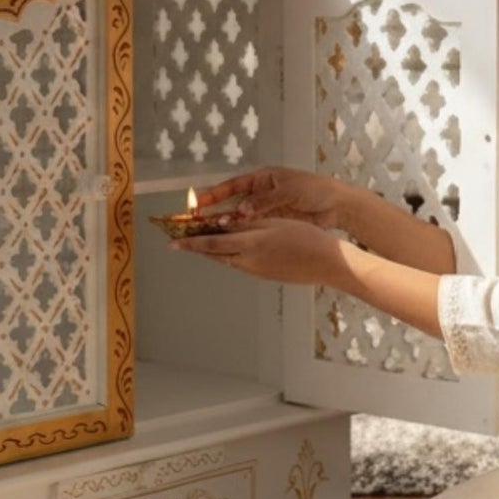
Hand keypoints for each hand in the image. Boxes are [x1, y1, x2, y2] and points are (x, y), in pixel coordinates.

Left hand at [173, 216, 342, 285]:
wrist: (326, 263)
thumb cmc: (304, 237)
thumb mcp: (274, 223)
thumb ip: (247, 224)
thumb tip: (222, 224)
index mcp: (250, 244)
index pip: (211, 243)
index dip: (190, 242)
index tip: (173, 242)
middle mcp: (248, 261)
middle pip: (215, 254)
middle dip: (196, 247)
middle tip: (180, 241)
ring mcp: (256, 271)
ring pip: (227, 259)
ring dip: (213, 251)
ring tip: (202, 241)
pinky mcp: (264, 275)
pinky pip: (240, 264)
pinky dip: (230, 255)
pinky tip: (231, 248)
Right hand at [192, 166, 342, 230]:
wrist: (337, 205)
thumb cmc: (315, 189)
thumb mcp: (288, 191)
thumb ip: (265, 200)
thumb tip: (241, 210)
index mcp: (262, 179)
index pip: (232, 186)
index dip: (214, 194)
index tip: (197, 201)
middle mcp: (260, 194)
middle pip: (232, 203)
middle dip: (214, 212)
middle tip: (195, 222)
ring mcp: (266, 210)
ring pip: (240, 219)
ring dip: (226, 226)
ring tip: (209, 234)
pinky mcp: (273, 223)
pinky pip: (252, 229)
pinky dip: (242, 234)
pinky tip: (230, 241)